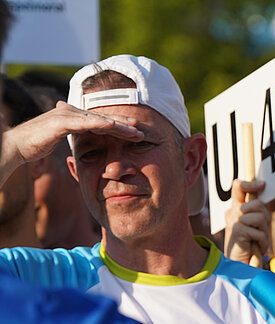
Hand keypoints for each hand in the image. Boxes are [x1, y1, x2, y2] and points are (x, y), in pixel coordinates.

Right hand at [2, 101, 140, 174]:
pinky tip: (113, 127)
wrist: (16, 145)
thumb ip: (74, 137)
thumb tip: (86, 141)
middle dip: (124, 123)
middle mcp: (72, 112)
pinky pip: (85, 123)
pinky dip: (100, 124)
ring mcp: (66, 115)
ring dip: (118, 124)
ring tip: (135, 130)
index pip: (101, 120)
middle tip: (143, 129)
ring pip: (98, 119)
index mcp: (74, 117)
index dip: (119, 124)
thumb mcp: (61, 140)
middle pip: (104, 117)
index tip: (136, 131)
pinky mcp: (61, 122)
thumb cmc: (37, 144)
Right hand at [224, 178, 269, 264]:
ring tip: (257, 240)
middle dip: (266, 217)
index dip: (250, 184)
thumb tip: (264, 192)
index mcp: (236, 208)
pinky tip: (255, 247)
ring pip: (260, 217)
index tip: (262, 185)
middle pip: (258, 203)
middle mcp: (233, 212)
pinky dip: (262, 242)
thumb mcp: (256, 225)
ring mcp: (233, 220)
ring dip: (264, 232)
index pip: (238, 187)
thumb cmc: (250, 244)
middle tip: (261, 230)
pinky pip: (259, 232)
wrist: (239, 263)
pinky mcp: (237, 230)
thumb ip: (258, 210)